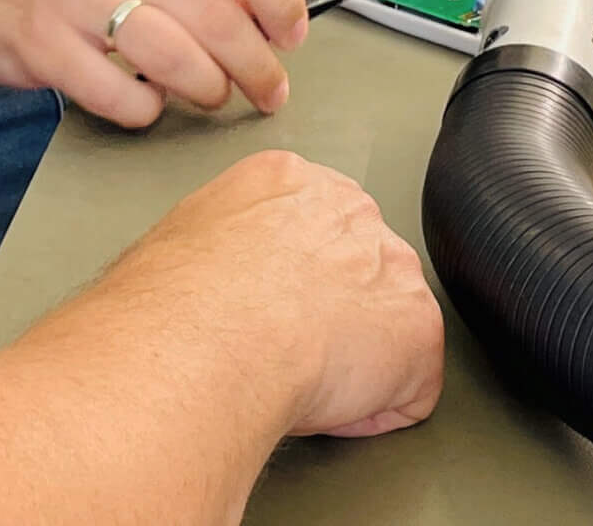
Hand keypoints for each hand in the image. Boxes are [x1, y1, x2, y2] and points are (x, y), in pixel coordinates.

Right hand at [0, 0, 306, 129]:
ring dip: (207, 92)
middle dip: (258, 69)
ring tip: (207, 95)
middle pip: (219, 19)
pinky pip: (126, 98)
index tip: (293, 35)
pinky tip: (142, 99)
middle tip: (269, 92)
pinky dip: (147, 111)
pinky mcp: (48, 48)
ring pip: (179, 63)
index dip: (281, 0)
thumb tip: (266, 19)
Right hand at [152, 150, 442, 437]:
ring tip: (301, 379)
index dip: (290, 280)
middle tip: (285, 349)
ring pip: (389, 326)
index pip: (311, 225)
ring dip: (356, 360)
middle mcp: (348, 209)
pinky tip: (325, 406)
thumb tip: (203, 280)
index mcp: (286, 181)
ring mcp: (392, 266)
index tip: (268, 309)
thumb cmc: (173, 298)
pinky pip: (409, 388)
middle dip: (332, 314)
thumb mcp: (180, 238)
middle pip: (359, 267)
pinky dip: (373, 411)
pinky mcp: (419, 330)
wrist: (209, 335)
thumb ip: (217, 244)